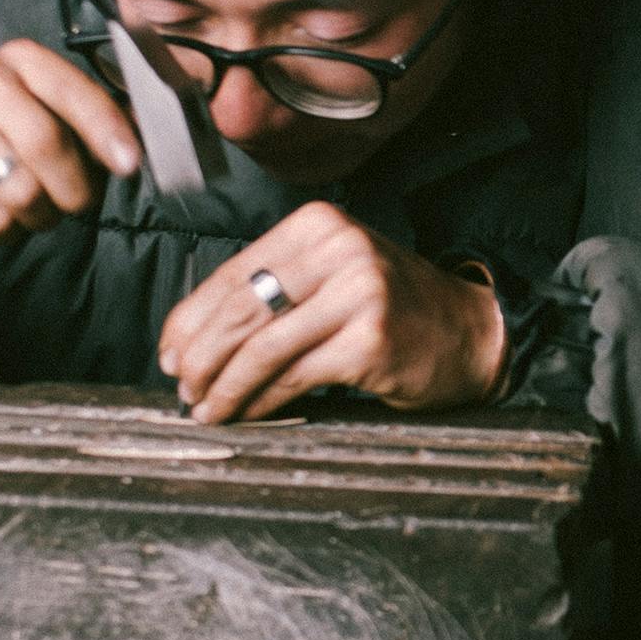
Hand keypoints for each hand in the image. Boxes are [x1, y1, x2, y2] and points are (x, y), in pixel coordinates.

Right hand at [0, 41, 141, 254]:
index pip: (70, 88)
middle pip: (45, 140)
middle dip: (75, 186)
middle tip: (78, 204)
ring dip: (41, 213)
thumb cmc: (4, 151)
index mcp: (19, 59)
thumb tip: (149, 134)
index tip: (130, 164)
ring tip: (32, 209)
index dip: (105, 128)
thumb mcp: (51, 126)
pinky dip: (8, 229)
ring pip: (21, 186)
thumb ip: (97, 124)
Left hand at [158, 205, 505, 421]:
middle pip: (242, 308)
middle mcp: (339, 248)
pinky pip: (295, 375)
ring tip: (205, 409)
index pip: (234, 273)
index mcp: (319, 225)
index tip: (169, 353)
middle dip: (201, 356)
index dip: (190, 319)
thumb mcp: (332, 279)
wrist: (471, 332)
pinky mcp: (370, 338)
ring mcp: (358, 291)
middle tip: (182, 387)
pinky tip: (247, 414)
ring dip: (225, 385)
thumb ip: (274, 292)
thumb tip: (191, 338)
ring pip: (262, 345)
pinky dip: (262, 400)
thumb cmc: (393, 311)